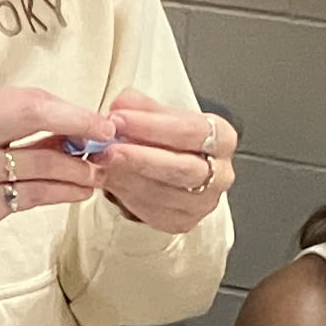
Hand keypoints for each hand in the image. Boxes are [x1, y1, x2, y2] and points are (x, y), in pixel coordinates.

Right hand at [0, 87, 115, 269]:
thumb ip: (13, 128)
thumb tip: (71, 126)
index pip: (29, 99)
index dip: (70, 108)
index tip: (98, 117)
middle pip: (36, 116)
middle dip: (81, 125)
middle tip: (108, 136)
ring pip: (42, 163)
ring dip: (78, 169)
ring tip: (95, 173)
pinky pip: (35, 195)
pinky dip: (64, 192)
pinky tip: (79, 192)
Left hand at [96, 91, 234, 234]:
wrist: (174, 166)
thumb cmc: (172, 139)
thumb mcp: (161, 115)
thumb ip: (141, 107)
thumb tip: (121, 104)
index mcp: (222, 138)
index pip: (190, 131)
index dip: (152, 126)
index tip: (119, 119)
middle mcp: (221, 173)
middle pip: (183, 169)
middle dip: (141, 158)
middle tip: (109, 149)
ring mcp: (205, 202)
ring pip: (165, 194)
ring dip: (128, 179)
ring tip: (103, 163)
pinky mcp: (184, 221)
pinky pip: (153, 213)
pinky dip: (127, 196)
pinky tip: (111, 180)